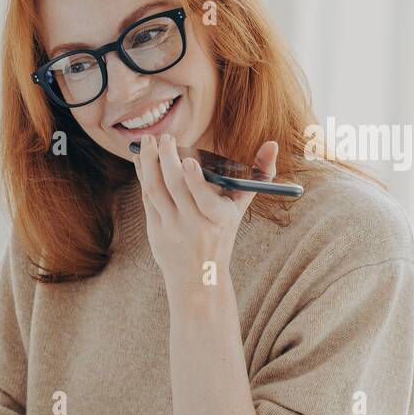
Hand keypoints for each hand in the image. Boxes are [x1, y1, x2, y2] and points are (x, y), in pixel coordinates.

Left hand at [135, 133, 277, 291]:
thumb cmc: (223, 232)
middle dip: (166, 159)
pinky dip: (143, 175)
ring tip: (147, 141)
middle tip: (165, 137)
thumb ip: (260, 174)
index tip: (188, 160)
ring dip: (148, 163)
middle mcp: (194, 224)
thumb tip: (272, 143)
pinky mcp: (155, 230)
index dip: (195, 181)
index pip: (206, 201)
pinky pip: (147, 197)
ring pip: (156, 190)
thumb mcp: (242, 207)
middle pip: (176, 188)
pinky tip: (141, 158)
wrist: (198, 276)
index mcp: (219, 219)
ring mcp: (172, 228)